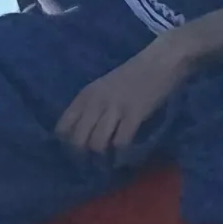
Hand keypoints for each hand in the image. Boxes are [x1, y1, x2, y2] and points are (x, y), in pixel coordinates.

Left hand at [55, 36, 196, 153]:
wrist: (160, 61)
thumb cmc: (132, 76)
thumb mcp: (102, 88)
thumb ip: (90, 107)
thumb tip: (79, 135)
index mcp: (85, 95)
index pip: (62, 128)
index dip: (67, 144)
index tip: (77, 152)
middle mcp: (95, 102)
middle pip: (77, 140)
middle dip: (84, 156)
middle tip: (94, 162)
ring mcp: (114, 108)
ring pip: (96, 144)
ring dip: (103, 157)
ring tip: (111, 158)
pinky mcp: (134, 114)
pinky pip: (121, 142)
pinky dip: (122, 153)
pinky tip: (127, 154)